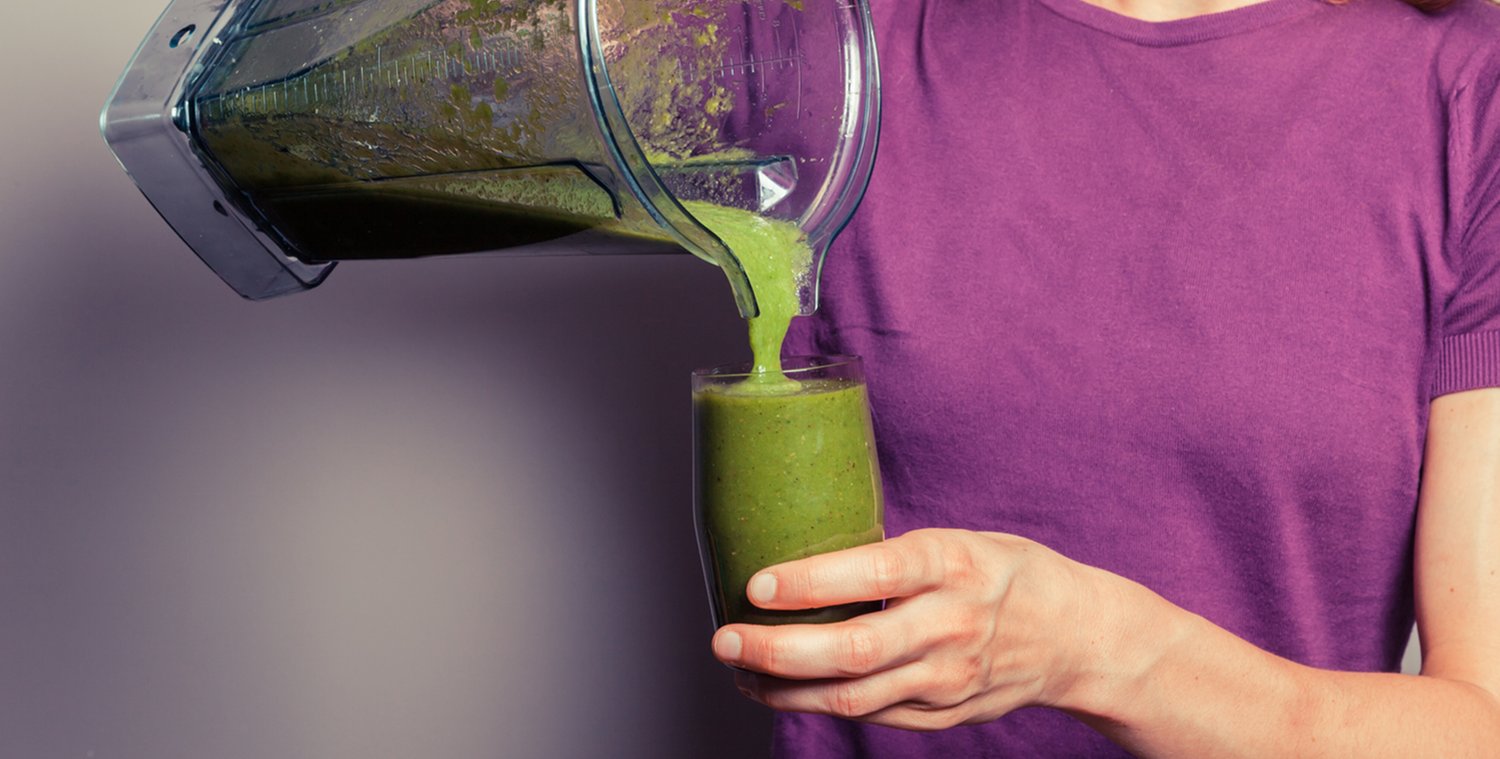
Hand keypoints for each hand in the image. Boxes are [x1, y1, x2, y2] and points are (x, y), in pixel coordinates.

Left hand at [710, 528, 1107, 730]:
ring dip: (784, 689)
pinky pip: (871, 715)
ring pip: (852, 696)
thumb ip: (893, 553)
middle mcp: (952, 625)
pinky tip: (784, 689)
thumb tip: (800, 541)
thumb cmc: (1003, 572)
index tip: (756, 584)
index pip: (875, 573)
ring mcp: (949, 679)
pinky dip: (819, 705)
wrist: (1078, 636)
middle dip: (777, 650)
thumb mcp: (959, 540)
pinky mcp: (945, 715)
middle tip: (725, 640)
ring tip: (738, 671)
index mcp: (955, 564)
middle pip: (854, 649)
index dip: (810, 582)